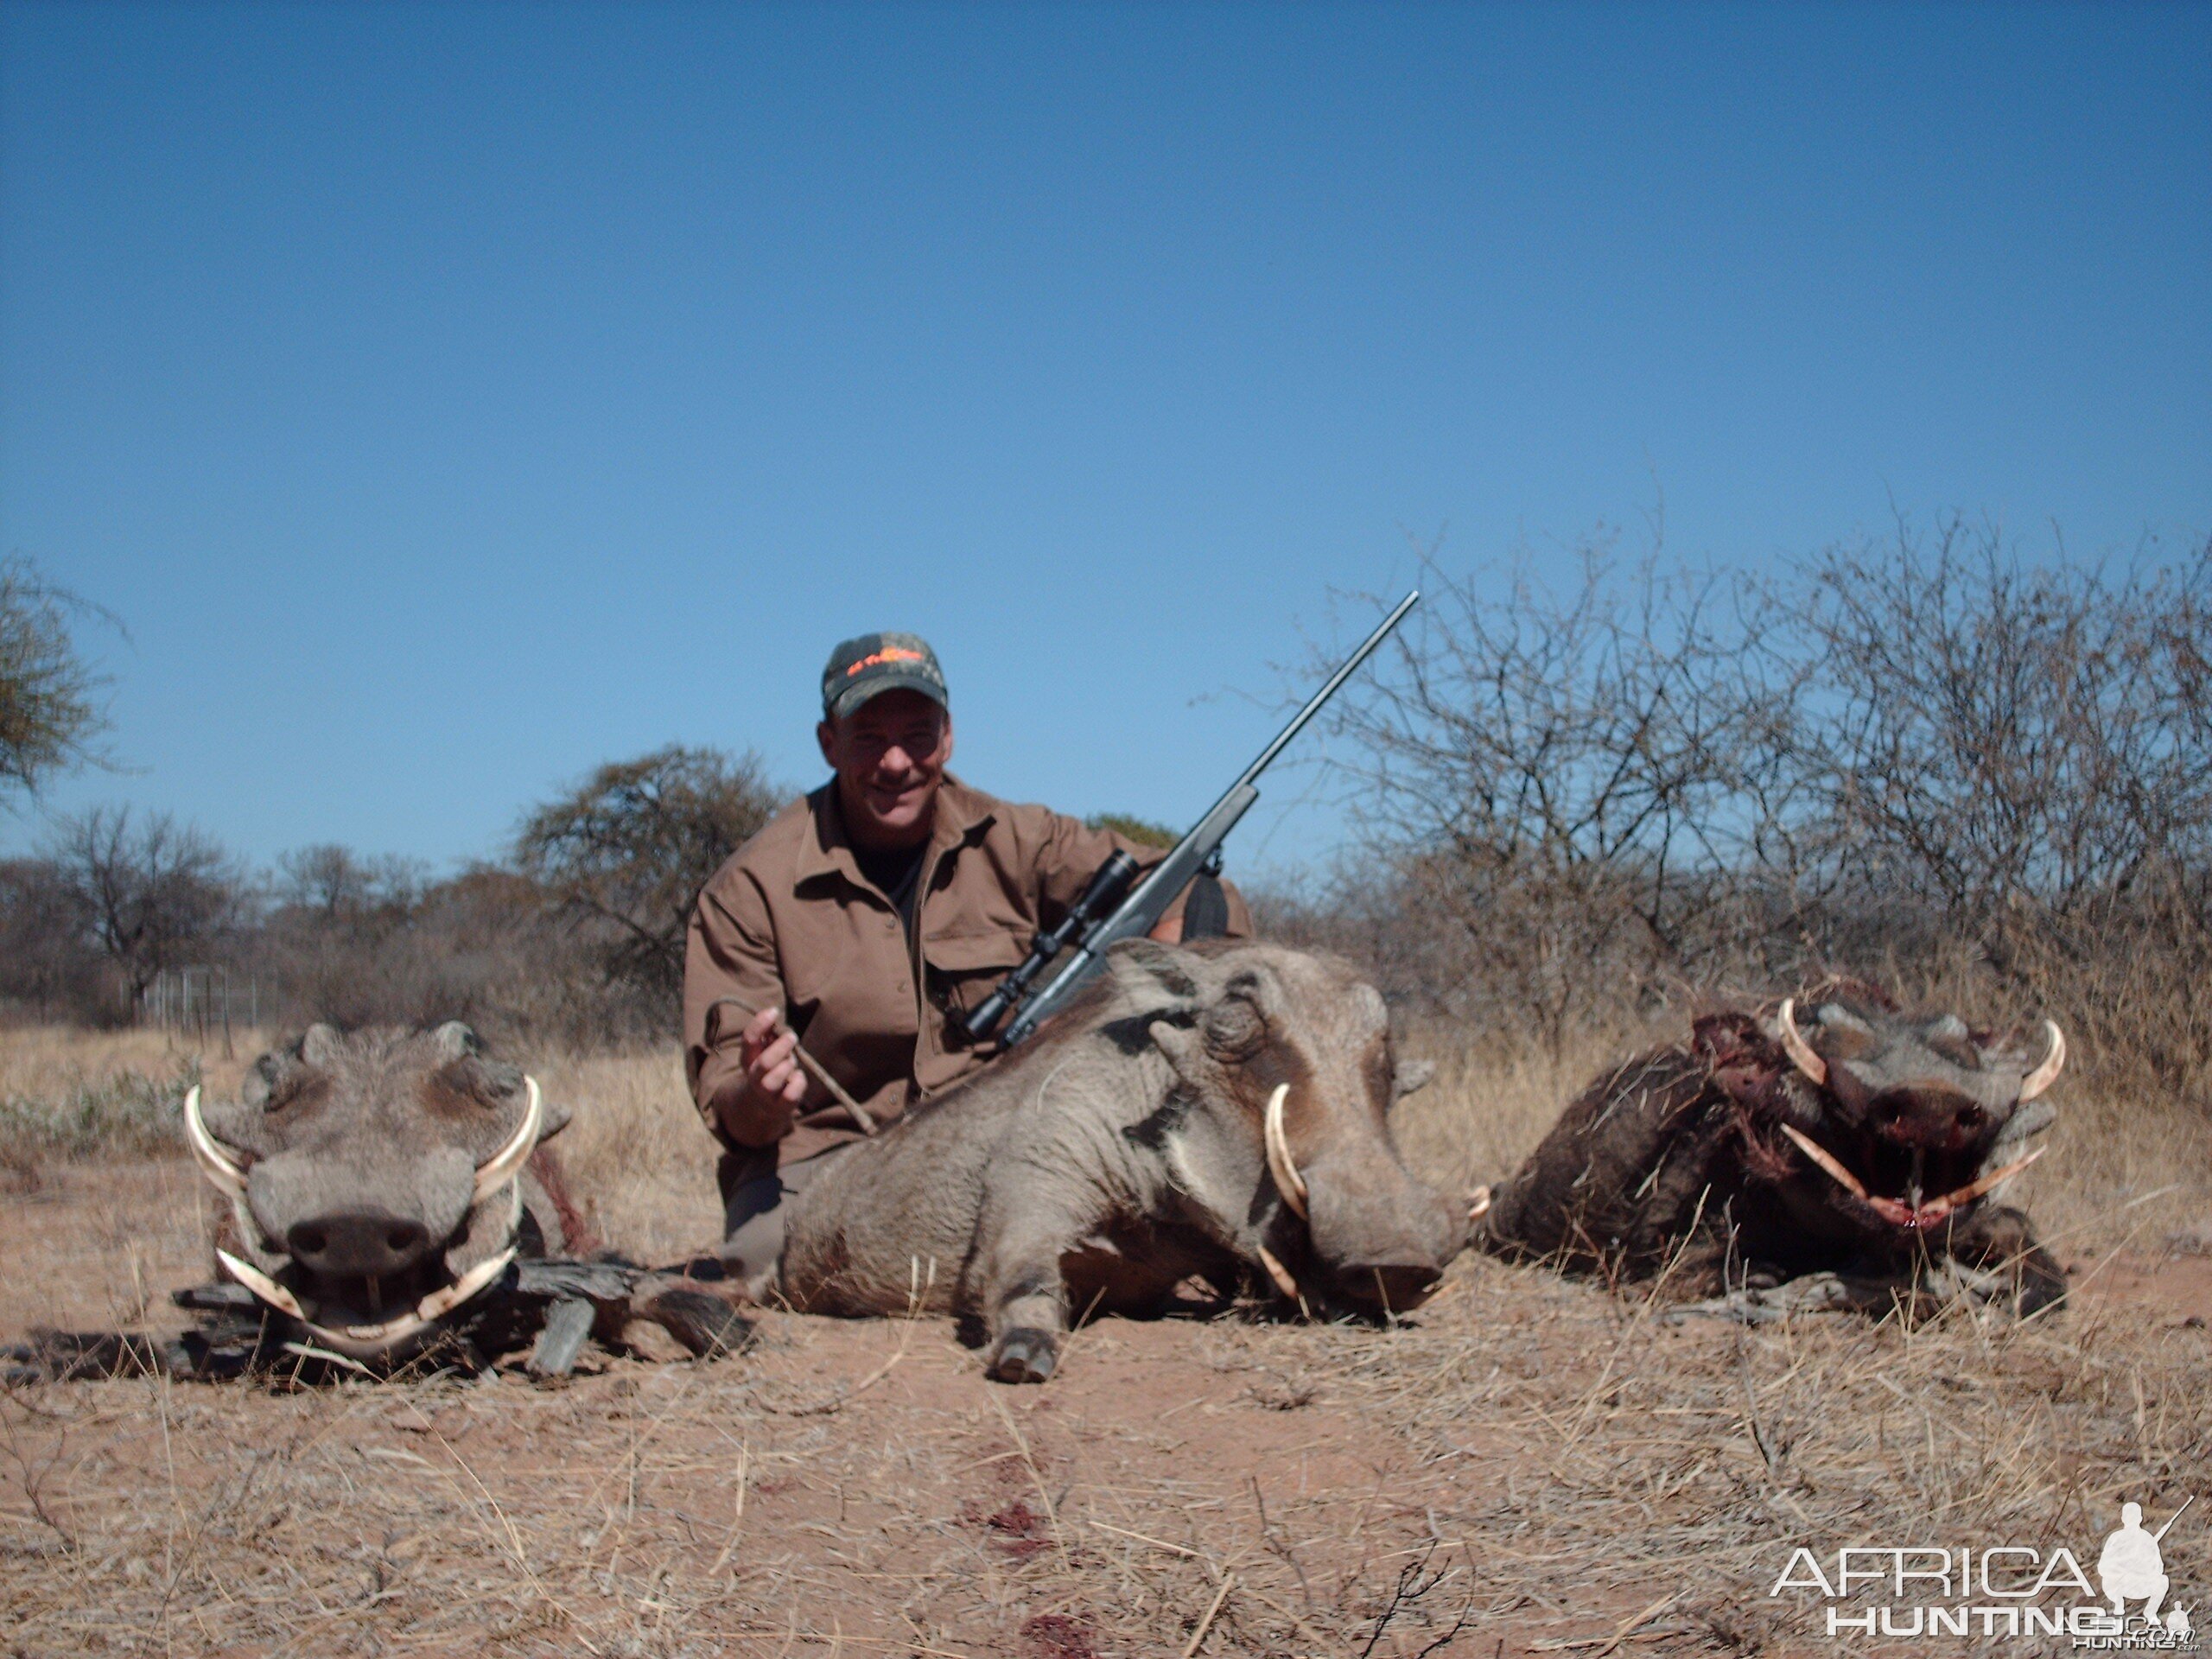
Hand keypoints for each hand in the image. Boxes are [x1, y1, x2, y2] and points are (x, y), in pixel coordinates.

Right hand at [716, 1005, 808, 1140]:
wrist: (764, 1104)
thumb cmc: (770, 1068)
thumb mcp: (766, 1050)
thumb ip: (768, 1033)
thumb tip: (773, 1013)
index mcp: (748, 1059)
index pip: (748, 1039)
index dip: (760, 1023)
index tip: (774, 1011)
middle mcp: (754, 1077)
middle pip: (764, 1063)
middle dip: (780, 1048)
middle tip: (792, 1037)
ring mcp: (766, 1094)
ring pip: (773, 1081)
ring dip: (787, 1067)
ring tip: (792, 1062)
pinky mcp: (781, 1106)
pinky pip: (790, 1096)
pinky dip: (798, 1083)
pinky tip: (799, 1076)